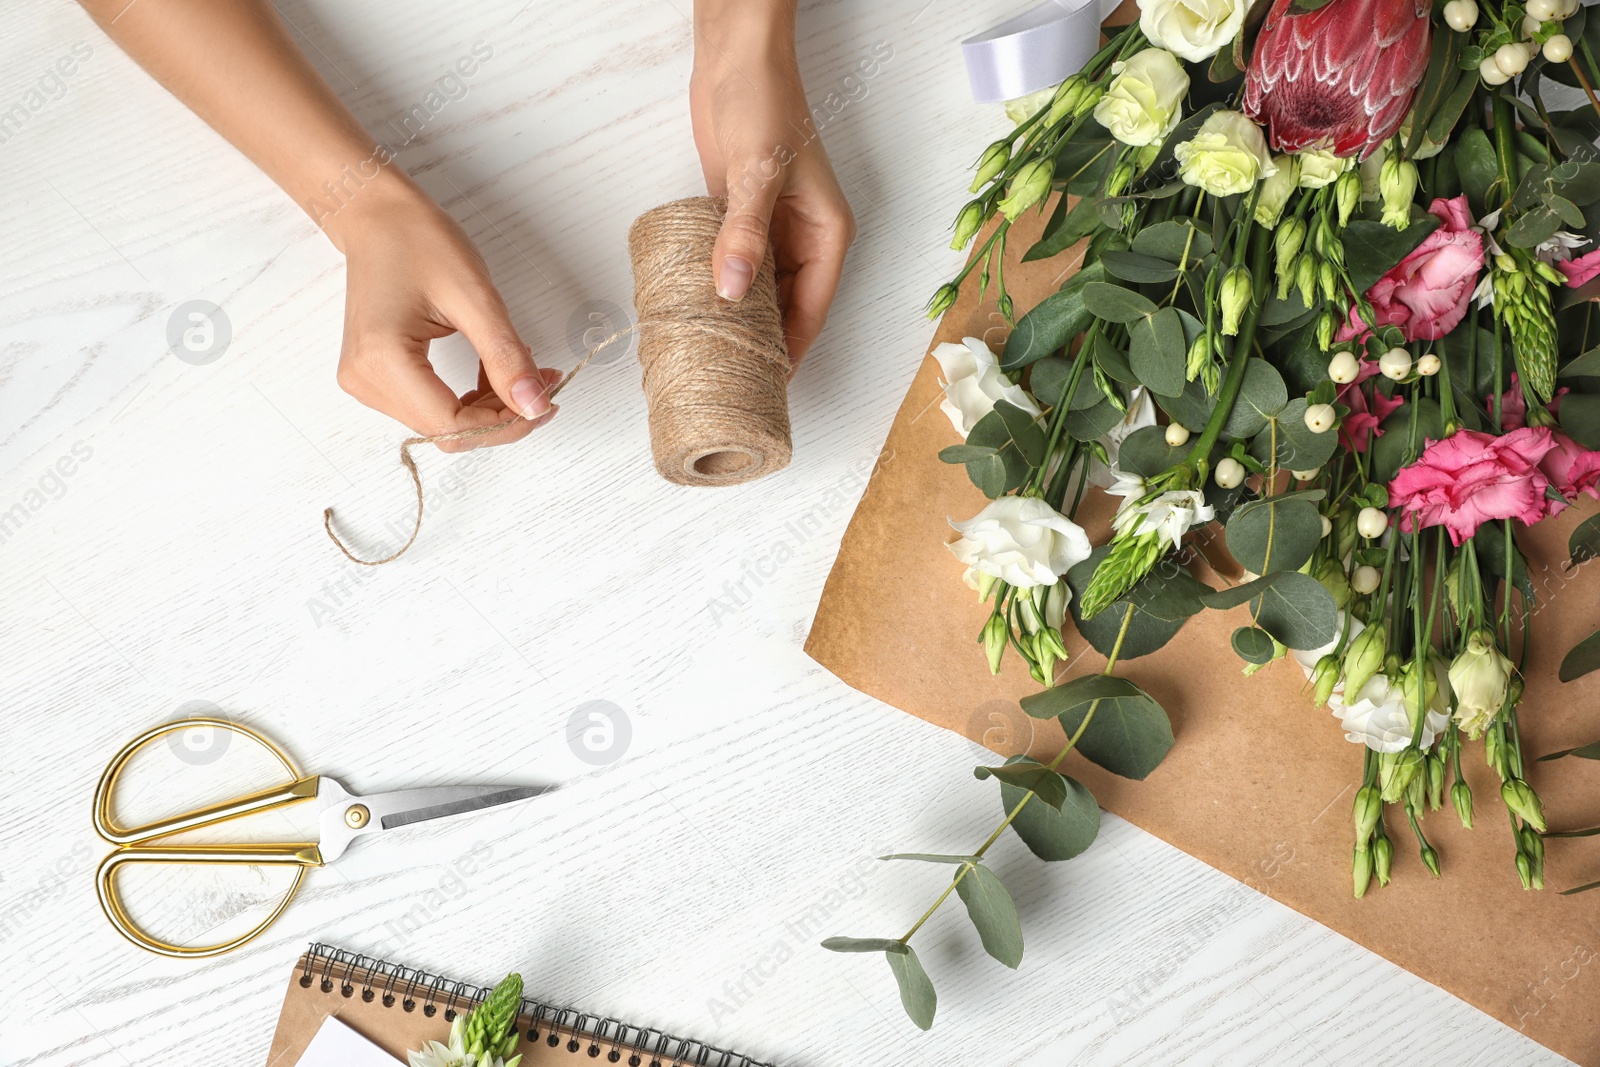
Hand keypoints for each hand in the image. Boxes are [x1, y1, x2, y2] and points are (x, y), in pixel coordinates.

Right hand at [328, 183, 558, 452]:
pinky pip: (431, 405)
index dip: (506, 425)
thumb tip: (535, 406)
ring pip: (442, 422)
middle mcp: (366, 380)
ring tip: (519, 368)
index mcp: (383, 360)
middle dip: (501, 415)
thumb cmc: (418, 241)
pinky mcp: (375, 375)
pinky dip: (469, 397)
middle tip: (540, 382)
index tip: (546, 403)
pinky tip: (491, 371)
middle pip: (447, 430)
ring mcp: (366, 381)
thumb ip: (506, 358)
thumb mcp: (476, 297)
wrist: (378, 216)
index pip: (453, 426)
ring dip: (488, 407)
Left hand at [690, 3, 855, 370]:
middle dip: (762, 346)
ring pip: (759, 295)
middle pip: (787, 311)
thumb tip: (732, 291)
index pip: (812, 311)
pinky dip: (719, 291)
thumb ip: (745, 232)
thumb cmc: (764, 102)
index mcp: (827, 236)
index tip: (766, 387)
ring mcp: (774, 232)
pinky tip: (696, 314)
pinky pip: (735, 269)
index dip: (791, 353)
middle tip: (731, 383)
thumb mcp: (756, 172)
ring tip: (710, 359)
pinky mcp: (743, 220)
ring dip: (737, 321)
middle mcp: (806, 240)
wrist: (735, 59)